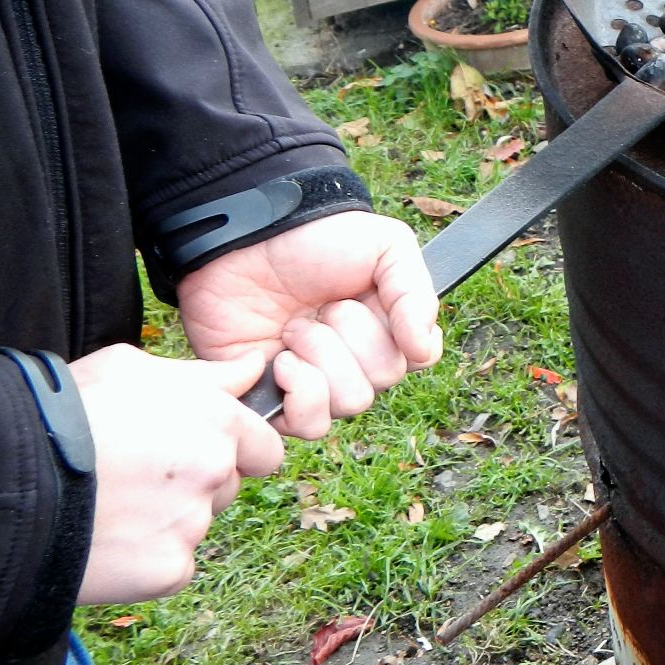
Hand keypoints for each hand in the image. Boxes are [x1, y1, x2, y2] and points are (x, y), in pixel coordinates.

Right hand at [71, 344, 283, 605]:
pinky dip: (146, 558)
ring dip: (168, 519)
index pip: (265, 447)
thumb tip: (254, 367)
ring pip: (196, 525)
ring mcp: (194, 524)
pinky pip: (172, 565)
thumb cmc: (65, 412)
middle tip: (136, 477)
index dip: (237, 450)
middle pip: (227, 486)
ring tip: (110, 505)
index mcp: (218, 420)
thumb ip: (206, 374)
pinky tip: (107, 539)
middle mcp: (217, 471)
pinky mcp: (169, 570)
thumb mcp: (132, 370)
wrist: (5, 480)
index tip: (198, 453)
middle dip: (196, 484)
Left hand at [176, 211, 441, 440]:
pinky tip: (279, 359)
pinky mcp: (276, 399)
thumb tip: (422, 352)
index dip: (400, 333)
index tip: (371, 298)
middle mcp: (355, 359)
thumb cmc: (314, 239)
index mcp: (386, 325)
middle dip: (350, 335)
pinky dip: (299, 391)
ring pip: (350, 403)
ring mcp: (316, 381)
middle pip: (383, 380)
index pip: (420, 357)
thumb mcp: (385, 246)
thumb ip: (416, 295)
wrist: (242, 241)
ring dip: (321, 357)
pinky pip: (310, 425)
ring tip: (292, 329)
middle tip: (320, 306)